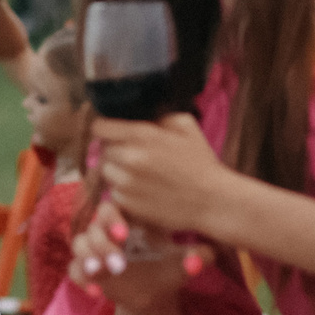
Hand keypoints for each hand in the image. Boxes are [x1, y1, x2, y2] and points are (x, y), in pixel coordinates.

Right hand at [69, 197, 211, 312]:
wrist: (155, 293)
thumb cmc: (169, 269)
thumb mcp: (184, 263)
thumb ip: (197, 257)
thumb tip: (204, 255)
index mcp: (128, 222)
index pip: (111, 209)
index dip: (112, 219)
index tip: (124, 235)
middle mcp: (106, 232)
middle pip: (91, 228)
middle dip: (101, 245)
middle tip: (118, 263)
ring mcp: (93, 251)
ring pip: (78, 245)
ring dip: (87, 258)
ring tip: (100, 274)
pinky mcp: (85, 270)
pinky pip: (73, 270)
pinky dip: (81, 279)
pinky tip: (95, 292)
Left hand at [92, 113, 233, 240]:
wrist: (214, 201)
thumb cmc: (201, 164)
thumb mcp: (186, 127)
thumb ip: (157, 116)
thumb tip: (137, 112)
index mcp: (143, 135)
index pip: (100, 127)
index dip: (106, 129)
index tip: (112, 133)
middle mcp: (131, 157)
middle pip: (102, 148)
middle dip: (115, 150)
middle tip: (133, 155)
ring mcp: (126, 181)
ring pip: (105, 170)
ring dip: (117, 170)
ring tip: (140, 173)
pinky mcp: (126, 202)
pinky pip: (112, 191)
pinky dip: (123, 190)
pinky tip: (143, 189)